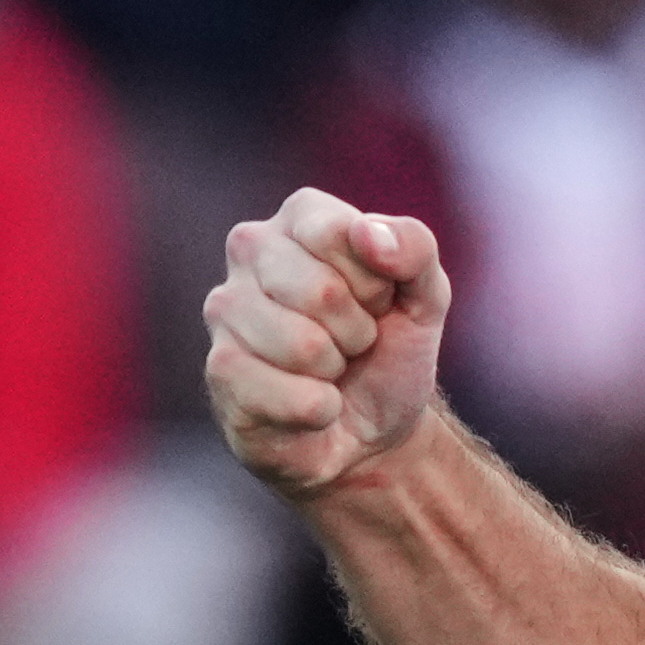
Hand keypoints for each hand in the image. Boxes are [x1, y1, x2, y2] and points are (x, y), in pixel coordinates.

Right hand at [204, 188, 448, 499]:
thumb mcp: (426, 295)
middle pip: (321, 292)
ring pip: (302, 346)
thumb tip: (368, 234)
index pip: (340, 234)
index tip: (378, 301)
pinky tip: (310, 404)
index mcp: (302, 216)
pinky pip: (291, 395)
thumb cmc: (390, 348)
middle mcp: (251, 248)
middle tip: (354, 342)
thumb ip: (415, 249)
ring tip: (330, 369)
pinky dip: (320, 410)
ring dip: (334, 370)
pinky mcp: (219, 368)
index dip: (376, 283)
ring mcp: (225, 308)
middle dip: (357, 331)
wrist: (373, 427)